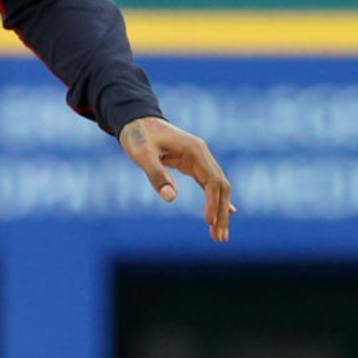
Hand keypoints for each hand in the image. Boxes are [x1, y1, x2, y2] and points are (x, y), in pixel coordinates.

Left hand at [119, 116, 234, 241]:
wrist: (135, 118)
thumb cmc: (138, 136)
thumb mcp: (142, 155)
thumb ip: (156, 175)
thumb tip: (170, 198)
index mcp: (195, 151)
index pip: (213, 181)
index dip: (213, 203)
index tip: (210, 222)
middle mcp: (202, 154)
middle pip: (221, 186)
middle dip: (221, 212)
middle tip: (219, 238)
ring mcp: (199, 158)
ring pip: (217, 187)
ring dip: (219, 210)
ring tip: (218, 236)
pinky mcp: (192, 163)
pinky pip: (209, 184)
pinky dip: (215, 201)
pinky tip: (221, 216)